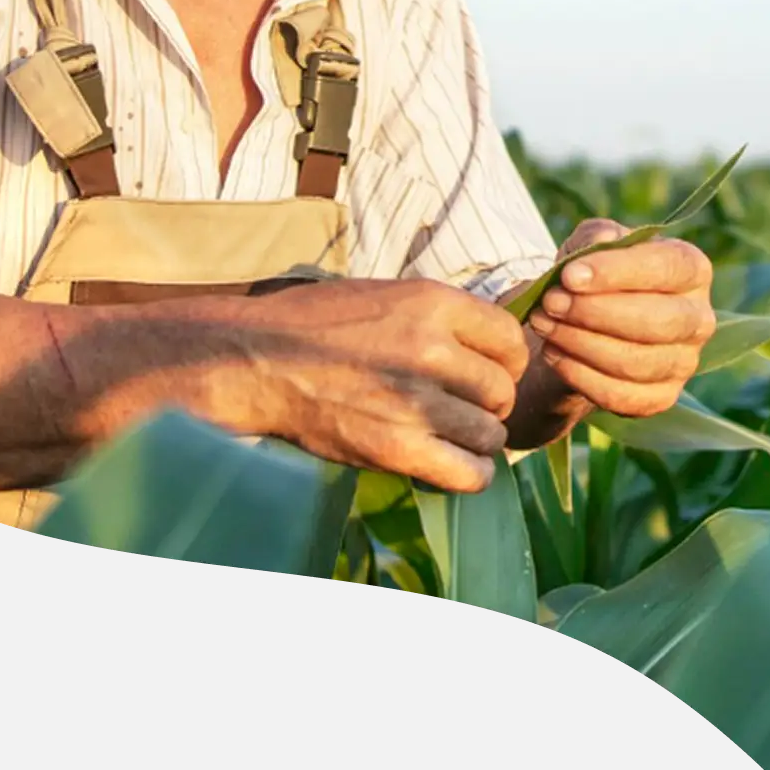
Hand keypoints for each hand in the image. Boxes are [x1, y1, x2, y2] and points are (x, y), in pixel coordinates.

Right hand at [243, 279, 532, 492]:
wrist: (258, 360)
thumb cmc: (318, 325)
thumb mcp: (388, 295)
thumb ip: (442, 317)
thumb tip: (492, 345)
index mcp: (433, 303)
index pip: (510, 340)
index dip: (504, 360)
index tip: (487, 371)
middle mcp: (432, 350)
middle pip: (502, 390)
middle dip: (488, 403)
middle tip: (463, 407)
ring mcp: (416, 402)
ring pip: (491, 433)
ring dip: (477, 439)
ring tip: (452, 435)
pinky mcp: (397, 448)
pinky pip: (470, 473)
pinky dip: (472, 474)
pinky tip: (456, 464)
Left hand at [524, 218, 718, 421]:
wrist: (587, 326)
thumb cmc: (596, 277)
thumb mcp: (591, 245)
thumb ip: (596, 236)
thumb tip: (604, 239)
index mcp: (692, 270)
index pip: (667, 268)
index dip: (617, 273)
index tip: (569, 276)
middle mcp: (699, 318)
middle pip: (658, 321)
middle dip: (595, 313)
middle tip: (550, 303)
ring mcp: (685, 363)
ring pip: (637, 362)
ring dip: (581, 344)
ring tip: (543, 325)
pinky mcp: (662, 397)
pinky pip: (623, 396)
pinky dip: (581, 376)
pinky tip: (553, 354)